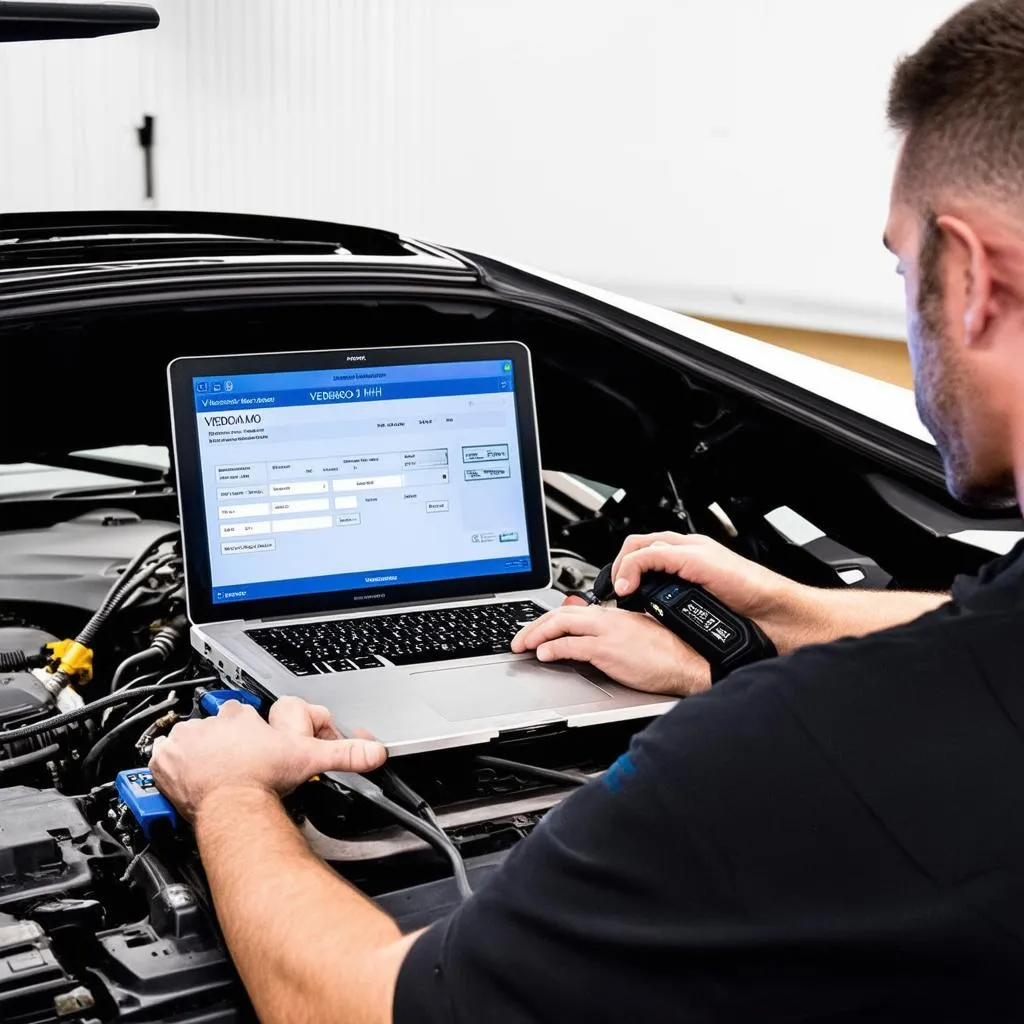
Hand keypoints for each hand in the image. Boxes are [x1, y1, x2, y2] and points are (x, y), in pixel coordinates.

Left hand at [149, 700, 386, 820]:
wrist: (232, 807)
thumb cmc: (262, 782)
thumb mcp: (308, 761)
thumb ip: (343, 753)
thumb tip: (376, 752)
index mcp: (240, 718)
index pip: (240, 712)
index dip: (246, 729)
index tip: (251, 745)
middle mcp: (210, 726)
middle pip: (213, 726)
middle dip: (220, 742)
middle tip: (231, 764)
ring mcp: (185, 743)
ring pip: (186, 739)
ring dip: (194, 753)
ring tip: (209, 772)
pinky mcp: (165, 763)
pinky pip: (161, 758)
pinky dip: (170, 766)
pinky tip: (183, 777)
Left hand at [512, 603, 710, 695]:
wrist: (689, 660)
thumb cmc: (667, 651)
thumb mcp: (633, 635)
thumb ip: (609, 633)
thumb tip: (587, 637)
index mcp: (611, 615)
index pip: (569, 611)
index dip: (545, 620)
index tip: (531, 630)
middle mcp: (606, 619)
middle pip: (559, 615)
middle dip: (533, 625)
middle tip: (517, 639)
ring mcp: (606, 634)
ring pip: (561, 625)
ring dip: (537, 635)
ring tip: (523, 645)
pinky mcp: (608, 651)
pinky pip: (573, 646)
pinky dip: (554, 648)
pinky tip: (544, 654)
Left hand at [610, 532, 803, 652]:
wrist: (772, 609)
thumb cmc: (745, 608)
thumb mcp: (699, 603)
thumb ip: (678, 599)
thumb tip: (654, 611)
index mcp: (690, 556)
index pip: (646, 550)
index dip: (626, 568)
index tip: (617, 590)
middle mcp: (688, 547)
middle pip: (638, 543)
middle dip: (618, 565)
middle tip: (612, 589)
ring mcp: (691, 550)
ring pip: (640, 545)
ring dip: (622, 567)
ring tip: (618, 590)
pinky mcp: (693, 557)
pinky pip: (651, 555)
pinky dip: (633, 570)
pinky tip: (628, 589)